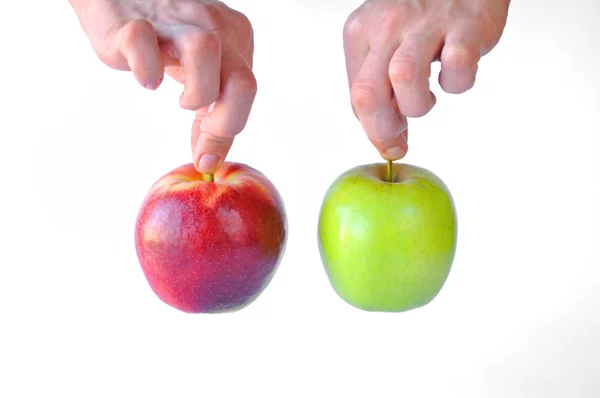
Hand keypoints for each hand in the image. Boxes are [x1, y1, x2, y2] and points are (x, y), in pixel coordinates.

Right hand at [74, 0, 255, 173]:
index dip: (228, 130)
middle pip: (243, 80)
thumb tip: (209, 159)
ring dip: (197, 92)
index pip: (246, 90)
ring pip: (205, 50)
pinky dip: (145, 70)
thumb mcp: (197, 73)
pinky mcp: (132, 21)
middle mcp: (213, 24)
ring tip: (182, 102)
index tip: (207, 157)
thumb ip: (209, 112)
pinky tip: (147, 80)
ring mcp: (174, 19)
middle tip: (202, 133)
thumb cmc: (162, 40)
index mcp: (234, 38)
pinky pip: (143, 43)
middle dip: (225, 123)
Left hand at [343, 0, 509, 159]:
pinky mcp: (466, 26)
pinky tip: (454, 72)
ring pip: (403, 78)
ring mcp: (425, 23)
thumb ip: (381, 90)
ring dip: (417, 105)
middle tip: (401, 134)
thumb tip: (388, 143)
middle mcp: (386, 25)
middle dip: (383, 128)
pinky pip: (457, 68)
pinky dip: (458, 83)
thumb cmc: (422, 16)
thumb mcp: (386, 43)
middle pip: (366, 93)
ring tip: (428, 98)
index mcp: (360, 32)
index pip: (355, 95)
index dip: (373, 127)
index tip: (391, 138)